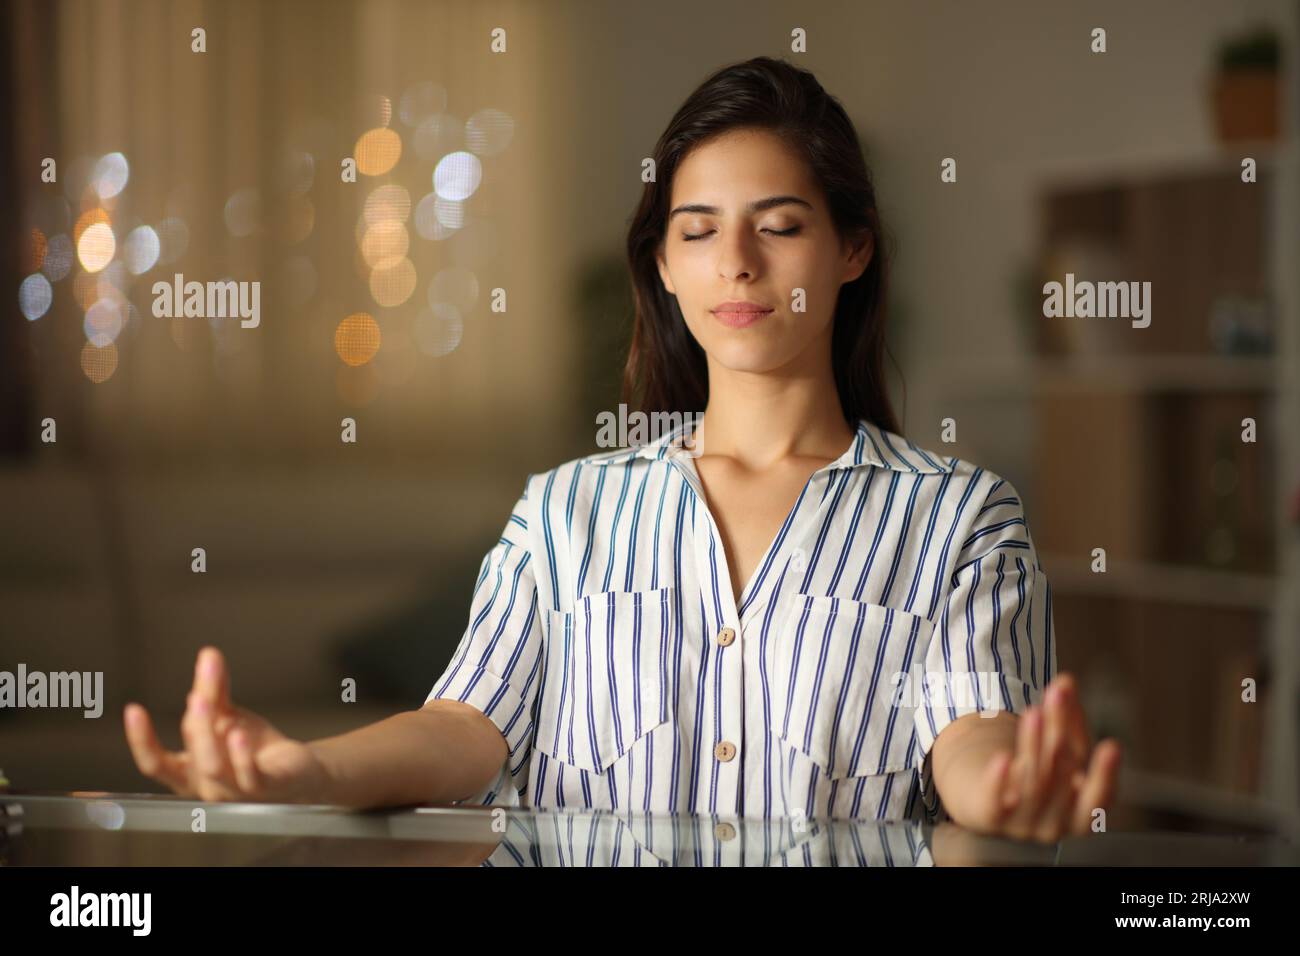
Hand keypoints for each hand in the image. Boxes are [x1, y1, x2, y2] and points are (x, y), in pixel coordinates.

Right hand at [124, 646, 329, 802]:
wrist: (297, 771)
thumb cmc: (253, 750)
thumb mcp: (227, 717)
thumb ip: (214, 691)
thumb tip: (208, 653)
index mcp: (189, 773)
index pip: (156, 764)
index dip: (141, 740)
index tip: (133, 709)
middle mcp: (208, 787)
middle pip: (189, 759)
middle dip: (193, 726)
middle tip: (196, 696)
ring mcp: (235, 792)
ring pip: (214, 768)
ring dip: (209, 737)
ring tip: (208, 704)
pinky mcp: (266, 788)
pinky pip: (249, 776)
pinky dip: (241, 756)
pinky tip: (238, 734)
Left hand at [970, 673, 1121, 842]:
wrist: (981, 803)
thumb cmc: (1031, 776)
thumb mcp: (1053, 755)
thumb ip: (1065, 724)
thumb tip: (1066, 680)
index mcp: (1079, 817)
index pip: (1098, 798)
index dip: (1106, 775)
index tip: (1113, 745)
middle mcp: (1053, 827)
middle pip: (1060, 774)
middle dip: (1060, 730)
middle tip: (1058, 693)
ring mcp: (1020, 827)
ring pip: (1032, 781)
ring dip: (1034, 743)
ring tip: (1034, 710)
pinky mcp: (988, 820)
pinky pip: (995, 803)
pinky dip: (1000, 781)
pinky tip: (1004, 758)